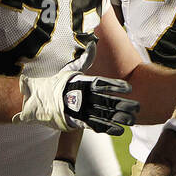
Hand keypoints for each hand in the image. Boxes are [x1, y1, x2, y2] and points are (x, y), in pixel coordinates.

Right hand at [16, 37, 139, 133]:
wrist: (38, 100)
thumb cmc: (57, 84)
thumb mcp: (70, 70)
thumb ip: (84, 60)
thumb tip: (92, 45)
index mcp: (82, 84)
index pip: (102, 84)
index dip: (116, 86)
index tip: (129, 88)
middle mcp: (83, 97)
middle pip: (107, 101)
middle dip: (123, 104)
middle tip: (137, 106)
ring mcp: (81, 110)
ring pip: (104, 115)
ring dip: (119, 118)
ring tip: (132, 119)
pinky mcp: (78, 121)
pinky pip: (95, 126)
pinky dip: (108, 128)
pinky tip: (120, 130)